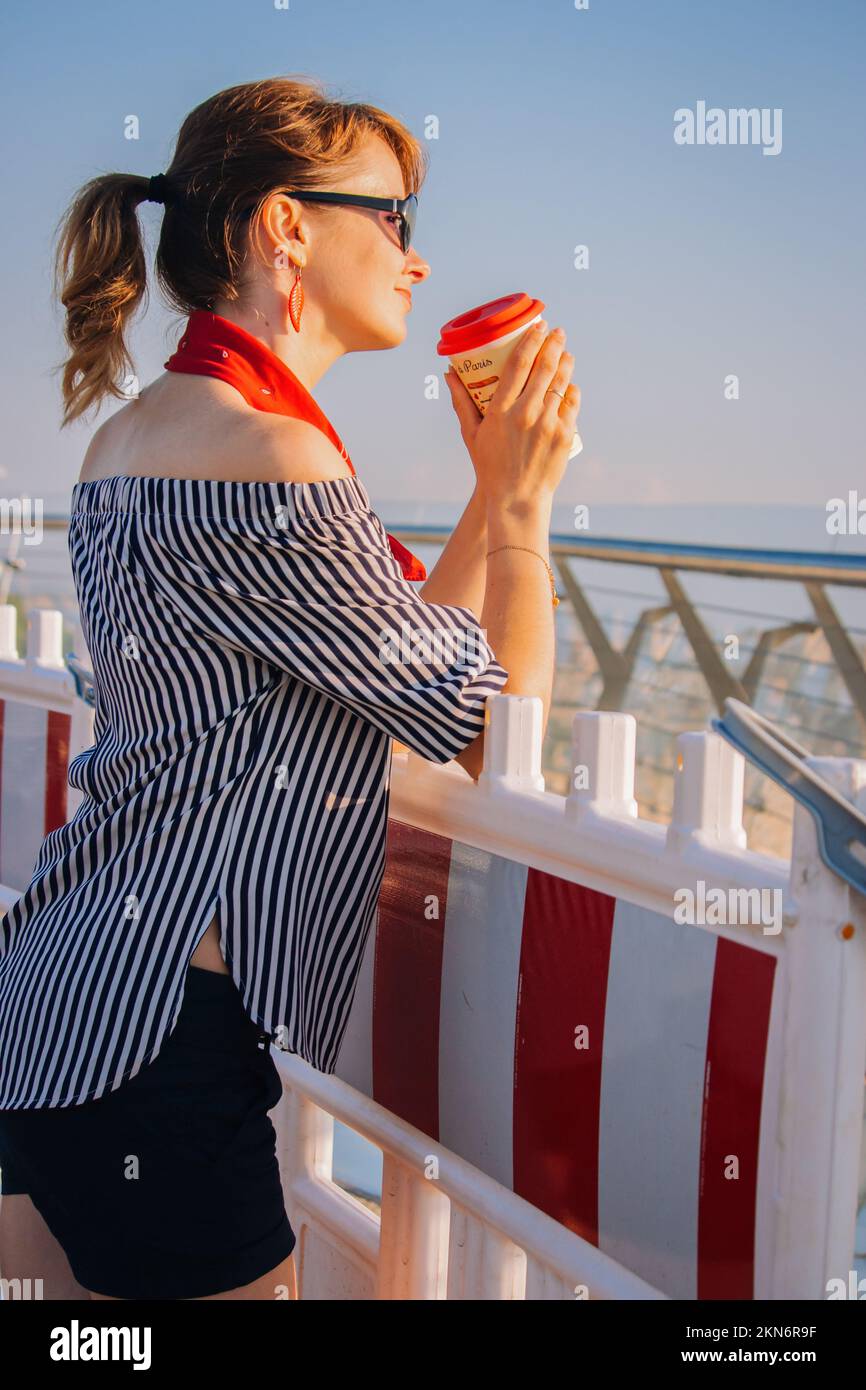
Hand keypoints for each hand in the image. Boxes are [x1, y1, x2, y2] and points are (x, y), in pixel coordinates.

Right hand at [444, 322, 580, 508]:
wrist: (516, 500)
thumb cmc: (490, 467)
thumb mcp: (471, 434)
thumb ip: (461, 402)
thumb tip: (449, 374)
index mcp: (501, 411)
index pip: (519, 364)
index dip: (531, 339)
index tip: (538, 326)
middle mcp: (526, 414)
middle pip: (545, 366)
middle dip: (553, 343)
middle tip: (557, 332)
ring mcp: (548, 424)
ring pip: (562, 382)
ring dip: (565, 362)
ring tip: (565, 353)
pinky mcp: (564, 435)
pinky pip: (572, 403)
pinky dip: (571, 391)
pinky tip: (569, 384)